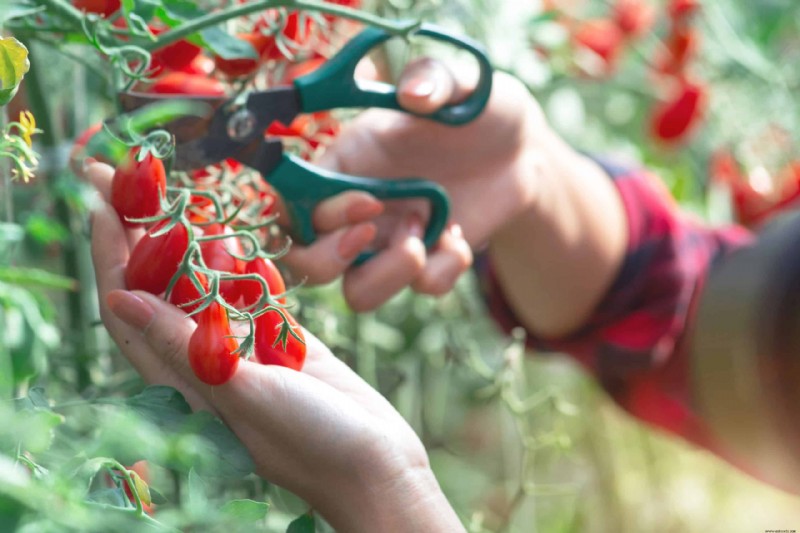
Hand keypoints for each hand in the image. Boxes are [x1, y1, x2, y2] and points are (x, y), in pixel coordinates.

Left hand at [86, 161, 463, 531]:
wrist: (376, 466)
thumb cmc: (311, 443)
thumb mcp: (243, 393)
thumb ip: (184, 348)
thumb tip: (120, 300)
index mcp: (184, 380)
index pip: (130, 308)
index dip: (112, 254)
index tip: (103, 199)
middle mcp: (206, 361)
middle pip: (159, 287)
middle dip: (137, 232)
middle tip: (123, 175)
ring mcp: (246, 350)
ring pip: (204, 285)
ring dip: (185, 240)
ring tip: (169, 190)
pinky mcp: (284, 342)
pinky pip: (252, 293)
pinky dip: (239, 261)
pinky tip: (230, 230)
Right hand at [281, 59, 627, 337]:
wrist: (522, 149)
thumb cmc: (478, 107)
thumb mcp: (461, 84)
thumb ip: (433, 79)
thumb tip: (414, 93)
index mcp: (346, 162)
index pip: (293, 202)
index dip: (317, 214)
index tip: (370, 201)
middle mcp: (357, 209)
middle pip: (303, 261)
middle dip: (328, 259)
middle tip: (375, 231)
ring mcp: (390, 241)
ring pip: (357, 293)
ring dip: (385, 277)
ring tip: (422, 240)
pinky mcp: (427, 263)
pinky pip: (421, 288)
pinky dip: (442, 270)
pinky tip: (460, 237)